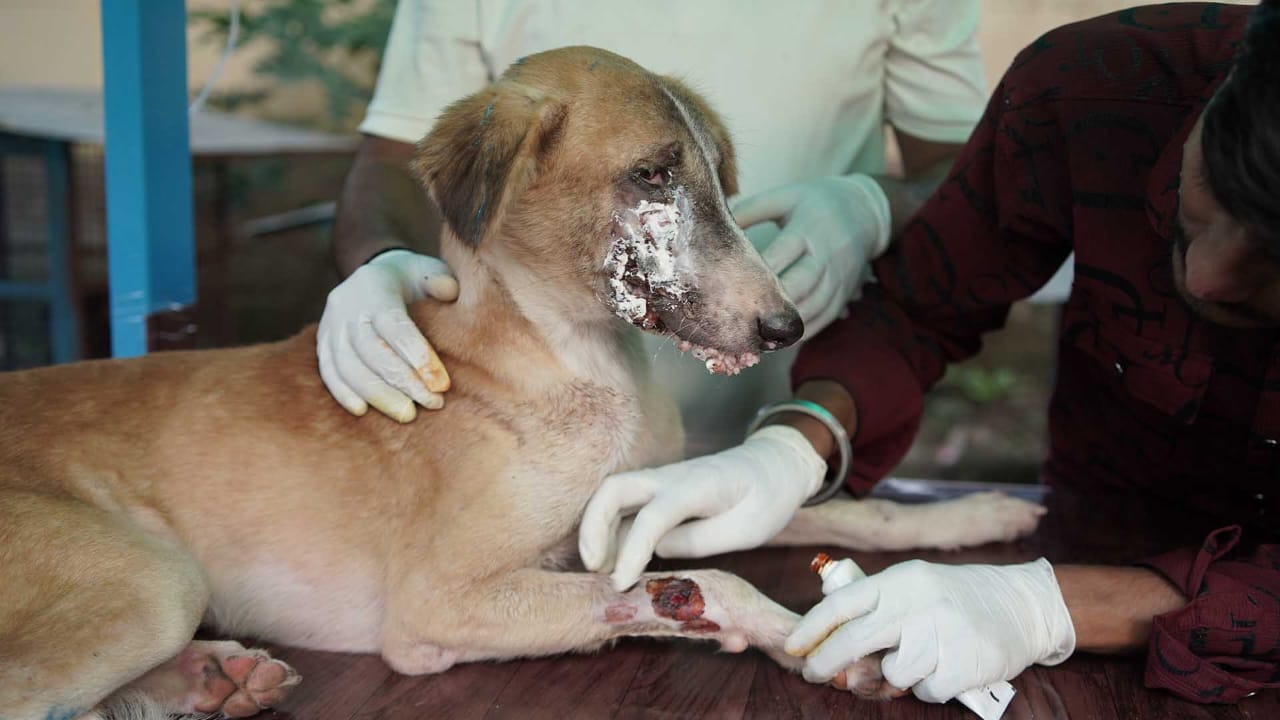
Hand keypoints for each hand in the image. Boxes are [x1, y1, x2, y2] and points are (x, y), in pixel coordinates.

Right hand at [317, 249, 458, 421]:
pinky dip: (342, 393)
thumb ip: (441, 279)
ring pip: (347, 365)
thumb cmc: (412, 278)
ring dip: (377, 394)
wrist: (374, 273)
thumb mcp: (429, 270)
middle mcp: (347, 306)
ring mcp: (330, 324)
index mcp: (375, 287)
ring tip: (407, 414)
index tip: (441, 384)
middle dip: (402, 382)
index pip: (394, 326)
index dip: (418, 356)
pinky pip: (328, 370)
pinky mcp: (323, 341)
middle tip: (431, 403)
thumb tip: (448, 291)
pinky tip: (362, 411)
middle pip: (370, 350)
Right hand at [578, 425, 826, 590]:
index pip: (652, 516)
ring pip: (612, 495)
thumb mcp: (747, 529)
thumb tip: (657, 549)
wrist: (777, 465)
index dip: (632, 552)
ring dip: (597, 530)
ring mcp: (661, 481)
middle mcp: (670, 477)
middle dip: (592, 527)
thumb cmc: (768, 496)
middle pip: (613, 490)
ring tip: (600, 571)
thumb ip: (700, 540)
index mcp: (698, 485)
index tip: (619, 584)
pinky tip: (614, 561)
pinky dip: (610, 531)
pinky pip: (624, 506)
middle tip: (593, 568)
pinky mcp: (659, 491)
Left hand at [732, 174, 890, 337]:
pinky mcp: (845, 293)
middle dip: (770, 303)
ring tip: (755, 334)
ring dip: (784, 324)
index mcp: (808, 228)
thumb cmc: (815, 203)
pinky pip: (824, 318)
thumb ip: (752, 210)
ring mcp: (838, 276)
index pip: (782, 254)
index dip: (757, 272)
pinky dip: (802, 331)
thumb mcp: (785, 197)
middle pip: (799, 285)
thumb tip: (714, 228)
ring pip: (812, 307)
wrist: (866, 212)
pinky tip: (780, 338)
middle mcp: (826, 254)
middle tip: (740, 318)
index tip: (730, 286)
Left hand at [787, 559, 1075, 702]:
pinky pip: (926, 690)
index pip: (843, 602)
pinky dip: (931, 685)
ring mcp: (942, 633)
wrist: (1023, 605)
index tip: (793, 647)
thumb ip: (877, 608)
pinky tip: (948, 665)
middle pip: (856, 640)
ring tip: (923, 657)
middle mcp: (918, 602)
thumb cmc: (956, 599)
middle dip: (829, 662)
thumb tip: (832, 646)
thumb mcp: (915, 586)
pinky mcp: (963, 663)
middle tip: (816, 674)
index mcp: (901, 580)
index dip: (812, 627)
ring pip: (894, 672)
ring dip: (899, 675)